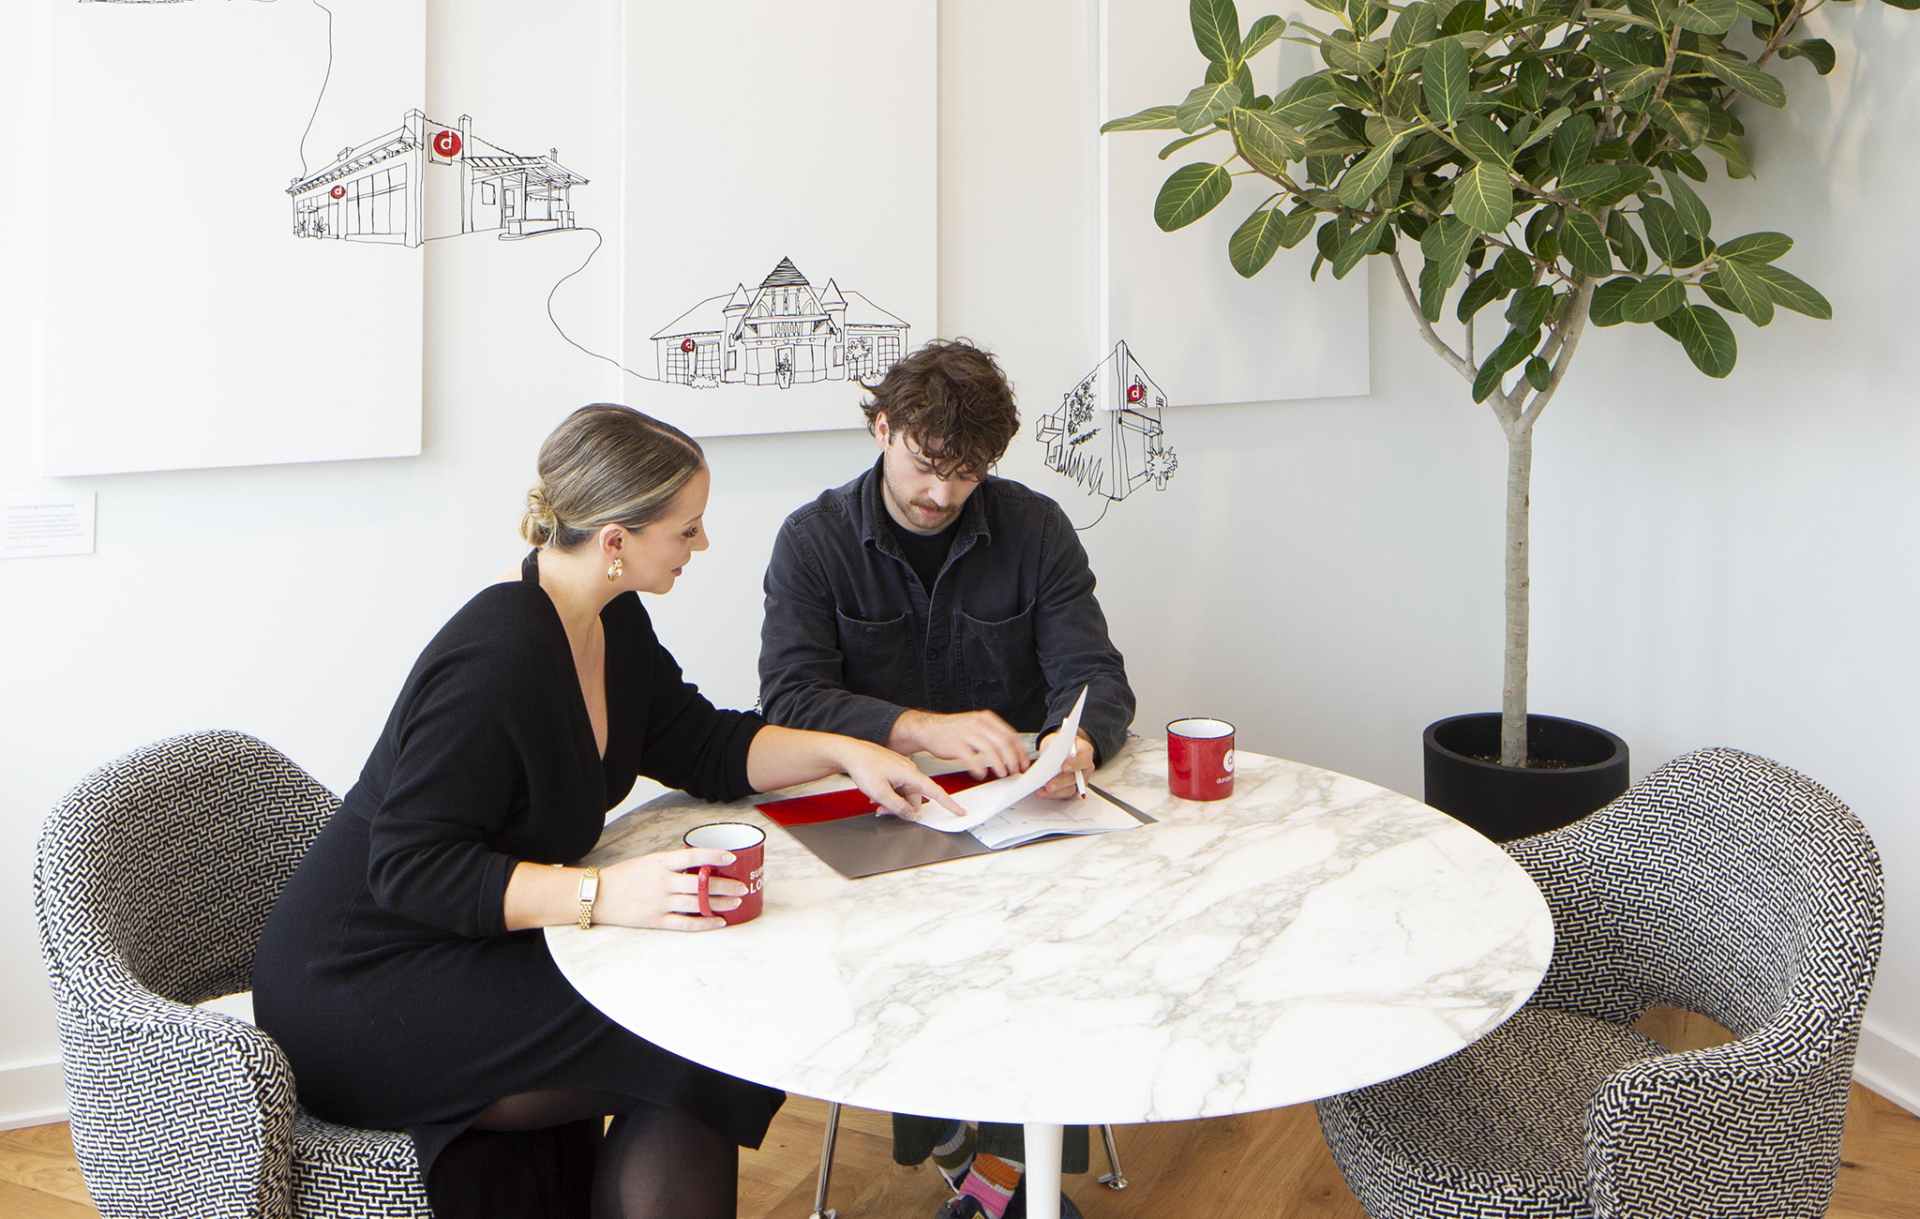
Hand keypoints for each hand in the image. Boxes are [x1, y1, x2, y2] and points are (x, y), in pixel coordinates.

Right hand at [594, 848, 747, 931]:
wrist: (598, 895)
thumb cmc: (625, 876)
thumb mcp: (648, 861)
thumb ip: (672, 862)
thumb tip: (699, 862)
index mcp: (661, 863)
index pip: (693, 856)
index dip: (714, 856)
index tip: (731, 857)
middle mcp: (662, 882)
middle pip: (700, 884)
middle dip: (725, 885)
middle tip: (742, 886)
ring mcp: (660, 902)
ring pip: (697, 903)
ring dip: (719, 903)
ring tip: (736, 902)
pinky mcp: (656, 920)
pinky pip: (685, 923)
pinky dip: (704, 923)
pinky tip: (718, 921)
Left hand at [834, 737, 970, 818]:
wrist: (850, 752)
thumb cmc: (864, 765)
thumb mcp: (880, 792)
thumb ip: (897, 807)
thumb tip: (910, 815)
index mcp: (911, 774)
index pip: (936, 792)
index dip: (949, 803)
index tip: (960, 811)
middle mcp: (909, 770)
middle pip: (915, 798)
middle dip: (902, 808)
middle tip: (882, 809)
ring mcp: (901, 769)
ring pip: (905, 794)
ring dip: (893, 801)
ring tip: (876, 799)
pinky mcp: (894, 770)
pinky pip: (898, 787)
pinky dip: (889, 793)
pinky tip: (876, 792)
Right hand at [888, 708, 1028, 779]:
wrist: (928, 728)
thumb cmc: (953, 730)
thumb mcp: (975, 725)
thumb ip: (992, 735)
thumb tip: (1011, 750)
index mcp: (986, 718)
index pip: (1010, 735)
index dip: (1020, 751)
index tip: (1023, 762)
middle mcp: (978, 724)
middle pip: (1004, 743)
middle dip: (1013, 759)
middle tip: (1015, 770)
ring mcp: (967, 734)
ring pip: (991, 751)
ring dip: (999, 765)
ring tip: (1001, 773)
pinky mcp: (956, 745)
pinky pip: (972, 759)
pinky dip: (980, 769)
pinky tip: (981, 773)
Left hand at [1035, 729, 1095, 799]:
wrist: (1057, 751)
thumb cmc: (1058, 744)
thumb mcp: (1055, 739)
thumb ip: (1054, 746)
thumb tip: (1050, 757)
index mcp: (1085, 751)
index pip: (1084, 758)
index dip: (1075, 763)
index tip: (1064, 766)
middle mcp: (1085, 767)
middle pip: (1076, 777)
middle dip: (1061, 782)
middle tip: (1050, 785)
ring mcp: (1080, 779)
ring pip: (1071, 788)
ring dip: (1056, 791)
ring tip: (1043, 791)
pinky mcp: (1073, 788)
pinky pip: (1064, 794)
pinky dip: (1053, 795)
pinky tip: (1043, 793)